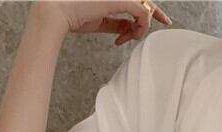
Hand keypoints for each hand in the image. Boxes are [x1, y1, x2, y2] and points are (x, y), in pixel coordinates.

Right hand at [30, 0, 171, 44]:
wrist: (56, 12)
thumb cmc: (73, 16)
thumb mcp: (100, 21)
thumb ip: (117, 23)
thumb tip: (130, 30)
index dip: (151, 9)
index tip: (163, 19)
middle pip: (143, 0)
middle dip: (155, 12)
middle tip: (166, 21)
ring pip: (144, 7)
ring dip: (141, 26)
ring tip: (130, 37)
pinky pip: (143, 13)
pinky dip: (141, 27)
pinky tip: (130, 37)